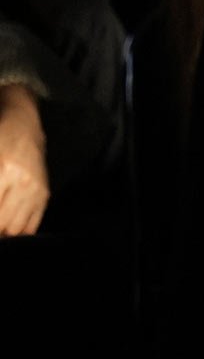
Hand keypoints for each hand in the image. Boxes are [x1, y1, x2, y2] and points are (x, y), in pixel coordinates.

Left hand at [0, 84, 49, 236]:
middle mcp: (23, 183)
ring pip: (17, 228)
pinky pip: (32, 224)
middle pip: (3, 223)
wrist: (23, 124)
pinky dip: (19, 234)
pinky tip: (9, 231)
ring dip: (4, 234)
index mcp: (4, 171)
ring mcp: (36, 190)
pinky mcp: (44, 194)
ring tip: (0, 231)